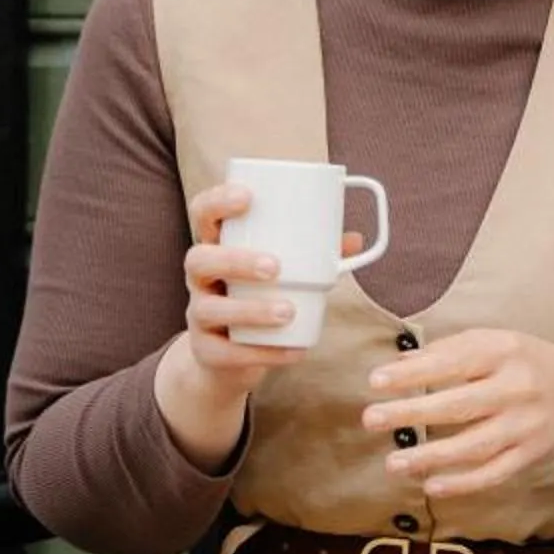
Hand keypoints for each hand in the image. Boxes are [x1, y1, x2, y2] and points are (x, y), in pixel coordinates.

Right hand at [152, 183, 357, 468]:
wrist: (227, 356)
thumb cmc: (259, 297)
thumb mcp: (284, 272)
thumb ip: (315, 255)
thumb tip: (354, 238)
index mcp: (216, 247)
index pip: (203, 215)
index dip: (218, 201)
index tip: (247, 197)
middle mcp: (200, 278)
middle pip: (200, 260)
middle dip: (235, 260)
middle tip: (276, 267)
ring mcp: (198, 315)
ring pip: (208, 309)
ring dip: (249, 310)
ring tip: (288, 312)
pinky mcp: (205, 351)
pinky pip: (225, 353)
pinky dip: (262, 352)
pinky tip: (292, 350)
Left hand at [361, 328, 553, 499]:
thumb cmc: (530, 365)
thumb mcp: (500, 342)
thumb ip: (452, 349)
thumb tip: (399, 363)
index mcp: (506, 351)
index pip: (453, 362)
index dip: (413, 373)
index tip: (376, 381)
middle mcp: (518, 388)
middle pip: (459, 404)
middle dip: (412, 412)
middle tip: (371, 419)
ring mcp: (525, 425)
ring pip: (474, 445)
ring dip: (430, 456)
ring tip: (393, 463)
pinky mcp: (530, 455)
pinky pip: (494, 473)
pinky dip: (463, 482)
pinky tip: (432, 485)